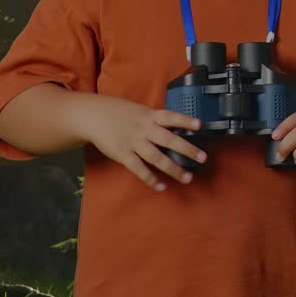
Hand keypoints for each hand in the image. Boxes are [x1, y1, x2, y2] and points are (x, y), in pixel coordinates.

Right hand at [86, 99, 206, 190]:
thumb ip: (154, 118)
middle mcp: (144, 129)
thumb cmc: (118, 111)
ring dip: (173, 169)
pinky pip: (139, 169)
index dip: (184, 121)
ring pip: (157, 158)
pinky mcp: (123, 155)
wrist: (93, 116)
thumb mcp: (138, 109)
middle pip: (169, 140)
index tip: (199, 125)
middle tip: (202, 158)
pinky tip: (161, 186)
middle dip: (187, 149)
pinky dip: (150, 179)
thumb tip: (173, 126)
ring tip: (187, 178)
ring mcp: (134, 143)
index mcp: (149, 116)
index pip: (170, 117)